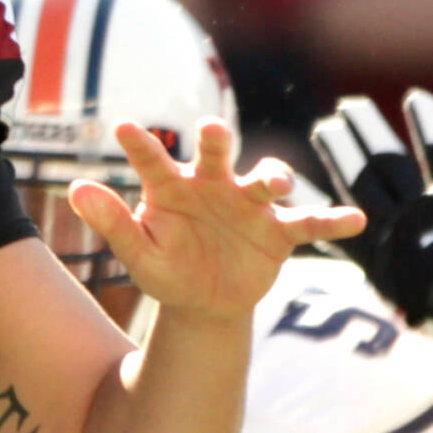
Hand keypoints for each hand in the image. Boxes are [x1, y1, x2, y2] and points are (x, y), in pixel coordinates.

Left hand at [69, 119, 363, 324]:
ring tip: (277, 184)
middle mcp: (214, 184)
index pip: (153, 160)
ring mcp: (250, 205)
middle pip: (217, 154)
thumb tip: (75, 189)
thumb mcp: (137, 253)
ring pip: (266, 180)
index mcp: (172, 186)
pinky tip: (356, 220)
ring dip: (273, 177)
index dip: (139, 146)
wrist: (205, 304)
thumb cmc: (167, 269)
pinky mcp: (278, 232)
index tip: (121, 127)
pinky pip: (309, 223)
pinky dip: (332, 220)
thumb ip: (112, 222)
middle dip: (216, 141)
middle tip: (211, 130)